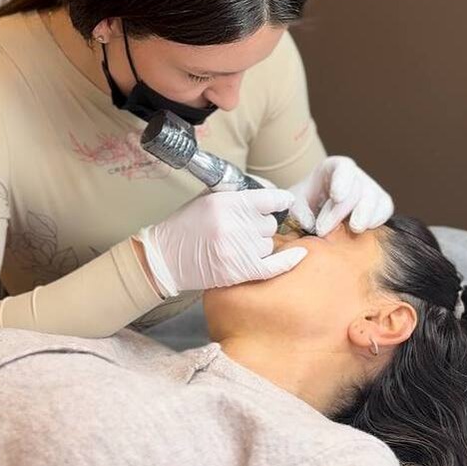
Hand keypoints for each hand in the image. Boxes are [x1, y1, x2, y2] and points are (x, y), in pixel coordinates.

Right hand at [136, 189, 307, 297]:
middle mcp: (235, 224)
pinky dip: (288, 261)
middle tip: (242, 230)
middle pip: (269, 224)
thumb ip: (237, 195)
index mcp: (227, 202)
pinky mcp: (239, 271)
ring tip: (236, 246)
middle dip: (260, 226)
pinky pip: (273, 265)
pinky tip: (300, 254)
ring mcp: (238, 249)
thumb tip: (270, 194)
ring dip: (258, 244)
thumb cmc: (186, 226)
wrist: (165, 258)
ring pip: (268, 244)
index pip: (269, 198)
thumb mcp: (208, 199)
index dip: (279, 200)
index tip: (284, 201)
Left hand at [289, 156, 392, 236]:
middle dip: (340, 212)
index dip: (342, 181)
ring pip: (374, 198)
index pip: (343, 168)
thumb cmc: (306, 202)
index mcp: (333, 167)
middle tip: (322, 230)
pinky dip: (377, 219)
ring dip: (363, 216)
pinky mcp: (379, 204)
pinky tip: (364, 229)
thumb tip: (310, 223)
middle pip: (356, 189)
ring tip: (353, 229)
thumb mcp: (296, 203)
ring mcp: (369, 188)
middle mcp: (354, 175)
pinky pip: (384, 209)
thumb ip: (299, 211)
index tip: (337, 197)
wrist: (316, 211)